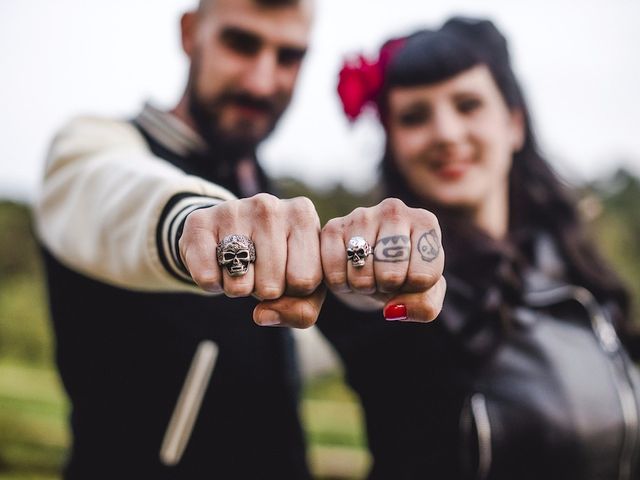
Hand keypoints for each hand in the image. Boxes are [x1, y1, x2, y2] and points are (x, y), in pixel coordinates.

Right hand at [179, 193, 324, 327]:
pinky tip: (218, 264)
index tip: (288, 273)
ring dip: (239, 289)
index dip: (294, 291)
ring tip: (241, 267)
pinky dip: (212, 284)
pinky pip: (208, 279)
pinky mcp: (199, 222)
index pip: (306, 280)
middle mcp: (270, 206)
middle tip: (260, 271)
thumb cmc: (276, 262)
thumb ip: (301, 311)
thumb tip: (262, 315)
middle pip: (273, 287)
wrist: (228, 234)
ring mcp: (233, 210)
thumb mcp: (302, 286)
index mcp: (303, 215)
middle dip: (265, 292)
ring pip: (240, 285)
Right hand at [321, 198, 445, 322]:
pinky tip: (348, 271)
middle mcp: (393, 210)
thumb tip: (394, 310)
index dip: (413, 290)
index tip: (409, 277)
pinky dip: (341, 284)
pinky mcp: (332, 228)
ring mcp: (360, 216)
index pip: (423, 277)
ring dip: (363, 287)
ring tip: (368, 273)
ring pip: (362, 276)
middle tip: (385, 277)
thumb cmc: (404, 273)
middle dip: (387, 288)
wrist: (372, 261)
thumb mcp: (424, 292)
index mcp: (425, 222)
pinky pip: (334, 273)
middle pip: (391, 275)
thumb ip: (424, 306)